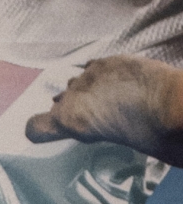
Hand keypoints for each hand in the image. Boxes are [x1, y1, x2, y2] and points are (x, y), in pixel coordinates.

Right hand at [24, 54, 182, 167]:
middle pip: (59, 102)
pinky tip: (115, 83)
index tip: (47, 134)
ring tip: (105, 101)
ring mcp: (93, 74)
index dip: (39, 131)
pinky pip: (95, 67)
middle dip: (70, 109)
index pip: (35, 128)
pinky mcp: (112, 60)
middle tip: (90, 120)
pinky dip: (101, 76)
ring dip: (85, 91)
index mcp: (71, 120)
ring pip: (76, 82)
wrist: (174, 106)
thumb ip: (95, 133)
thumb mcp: (113, 143)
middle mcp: (75, 94)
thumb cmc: (149, 135)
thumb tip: (105, 131)